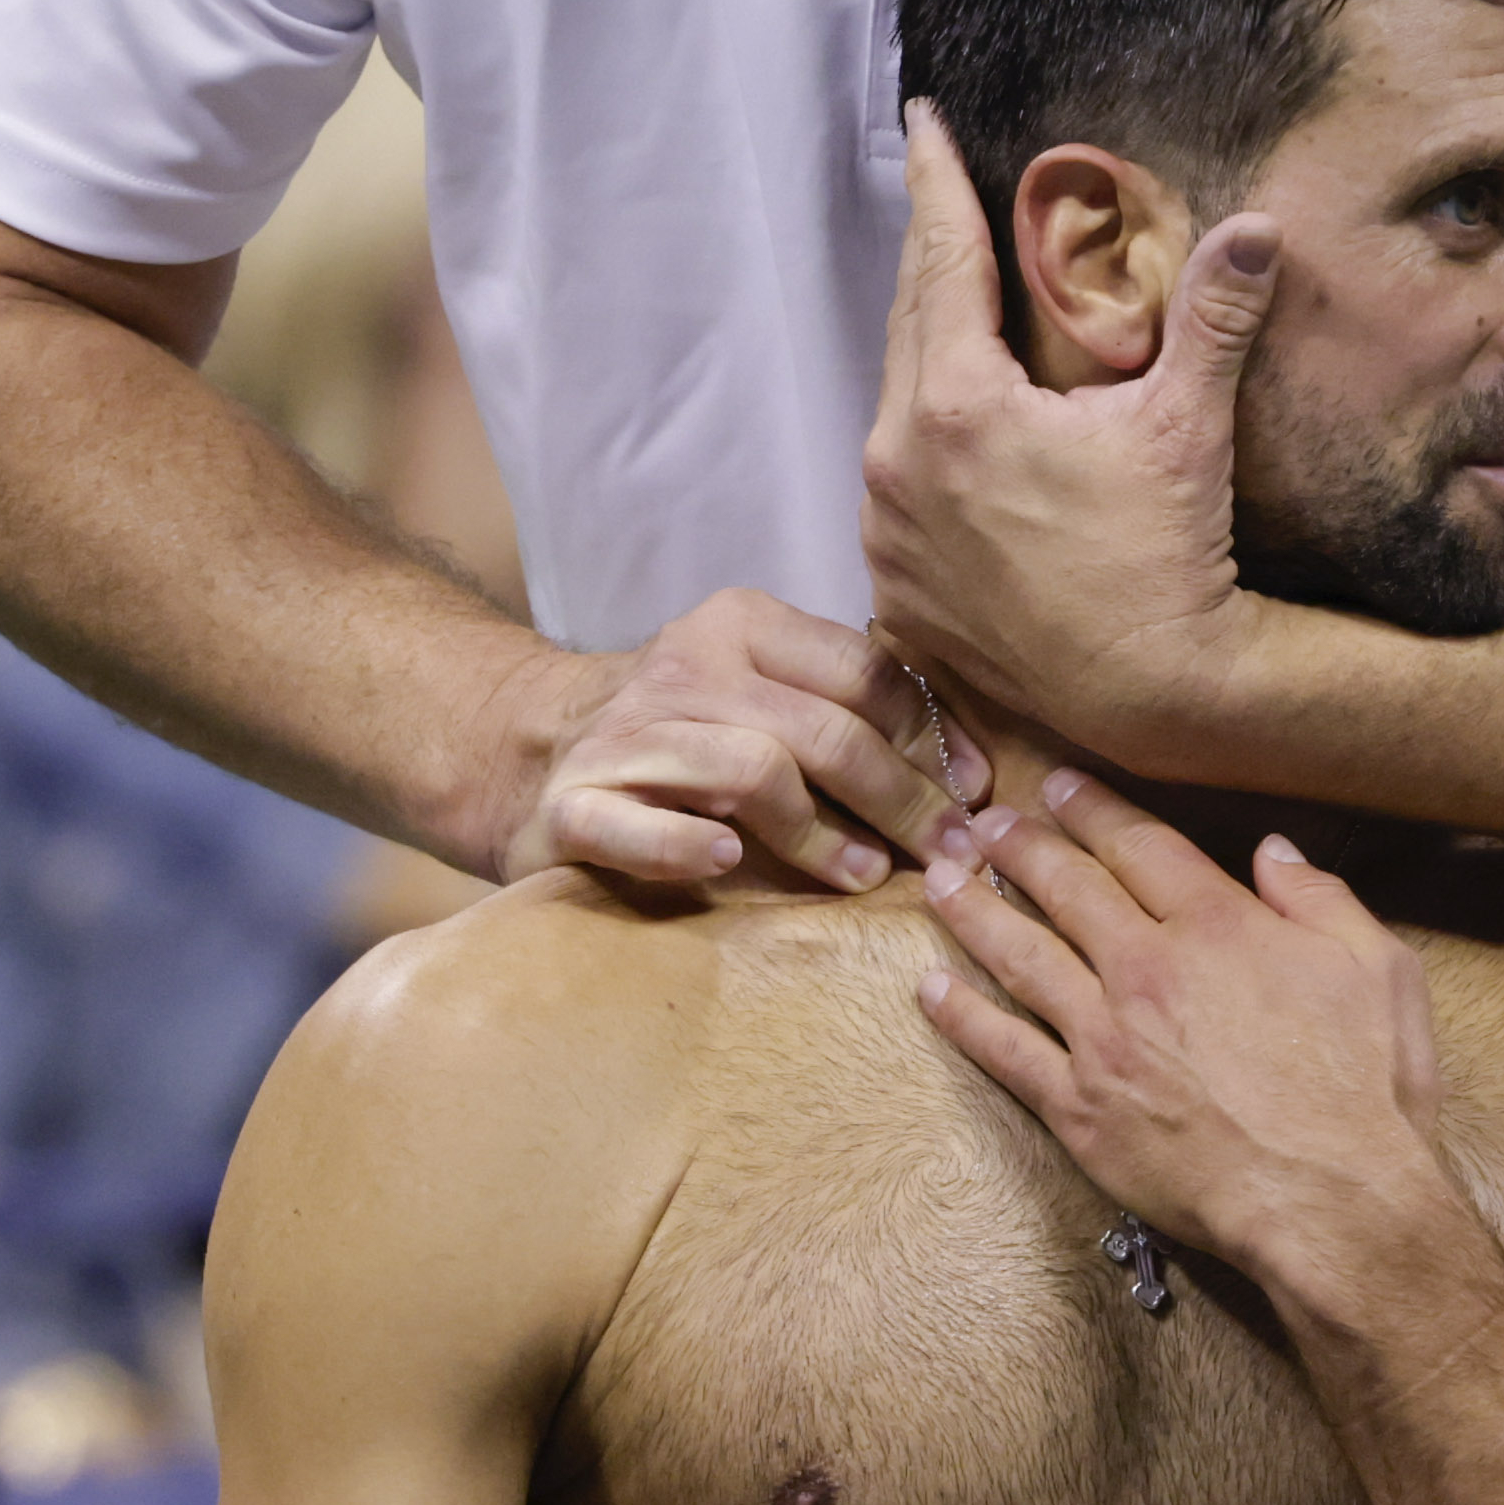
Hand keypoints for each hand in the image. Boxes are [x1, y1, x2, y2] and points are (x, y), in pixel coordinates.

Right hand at [490, 591, 978, 892]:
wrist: (527, 749)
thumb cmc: (681, 731)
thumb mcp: (758, 690)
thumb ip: (843, 709)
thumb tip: (968, 773)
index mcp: (741, 626)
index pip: (862, 672)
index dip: (932, 738)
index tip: (976, 792)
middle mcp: (686, 668)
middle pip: (823, 730)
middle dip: (902, 799)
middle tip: (949, 854)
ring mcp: (627, 736)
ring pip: (751, 770)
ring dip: (822, 834)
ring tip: (866, 878)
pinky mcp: (575, 803)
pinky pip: (638, 825)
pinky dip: (687, 844)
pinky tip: (731, 860)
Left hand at [861, 104, 1280, 758]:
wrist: (1154, 694)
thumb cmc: (1168, 557)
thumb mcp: (1187, 426)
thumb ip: (1211, 318)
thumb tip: (1256, 229)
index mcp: (953, 407)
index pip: (944, 263)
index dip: (938, 185)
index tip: (924, 123)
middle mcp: (896, 466)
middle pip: (910, 330)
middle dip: (932, 262)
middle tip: (939, 198)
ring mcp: (888, 533)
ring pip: (897, 412)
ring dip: (928, 362)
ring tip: (957, 319)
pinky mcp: (898, 588)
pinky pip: (899, 493)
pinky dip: (925, 452)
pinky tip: (956, 442)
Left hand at [912, 770, 1482, 1318]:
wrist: (1330, 1202)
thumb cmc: (1366, 1091)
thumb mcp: (1380, 970)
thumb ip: (1321, 900)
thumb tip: (1273, 850)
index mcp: (1219, 927)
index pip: (1141, 847)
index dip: (1095, 810)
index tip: (1058, 787)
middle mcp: (1146, 969)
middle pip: (1067, 889)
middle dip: (1020, 846)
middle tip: (983, 822)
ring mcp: (1103, 1038)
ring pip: (1021, 956)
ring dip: (974, 912)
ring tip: (940, 880)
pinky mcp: (1078, 1106)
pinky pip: (1004, 1050)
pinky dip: (962, 1016)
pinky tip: (930, 988)